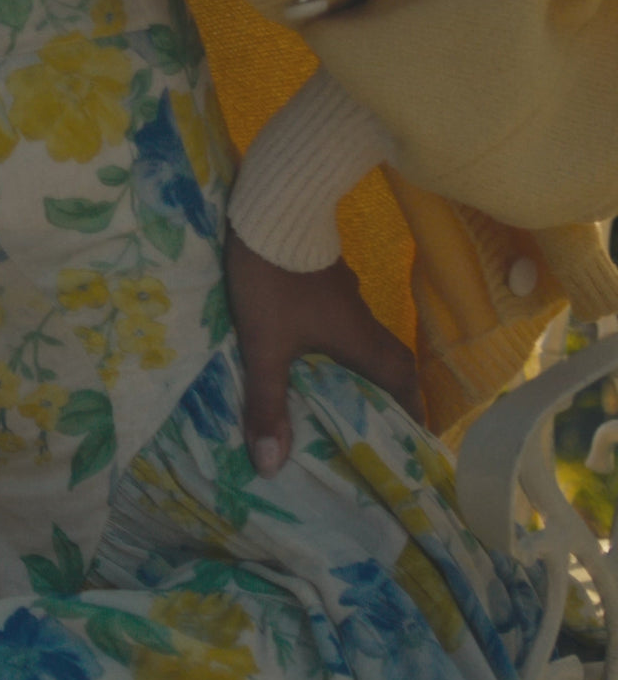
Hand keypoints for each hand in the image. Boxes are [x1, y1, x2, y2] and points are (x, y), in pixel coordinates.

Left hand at [225, 228, 425, 475]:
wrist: (269, 212)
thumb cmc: (273, 282)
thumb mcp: (264, 347)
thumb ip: (268, 404)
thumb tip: (271, 467)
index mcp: (359, 339)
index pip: (401, 379)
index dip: (411, 409)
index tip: (413, 437)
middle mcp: (360, 319)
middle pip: (389, 361)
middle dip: (390, 394)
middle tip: (379, 424)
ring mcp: (343, 295)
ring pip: (364, 341)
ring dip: (362, 369)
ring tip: (344, 397)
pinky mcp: (322, 280)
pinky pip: (341, 322)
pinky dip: (336, 346)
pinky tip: (312, 354)